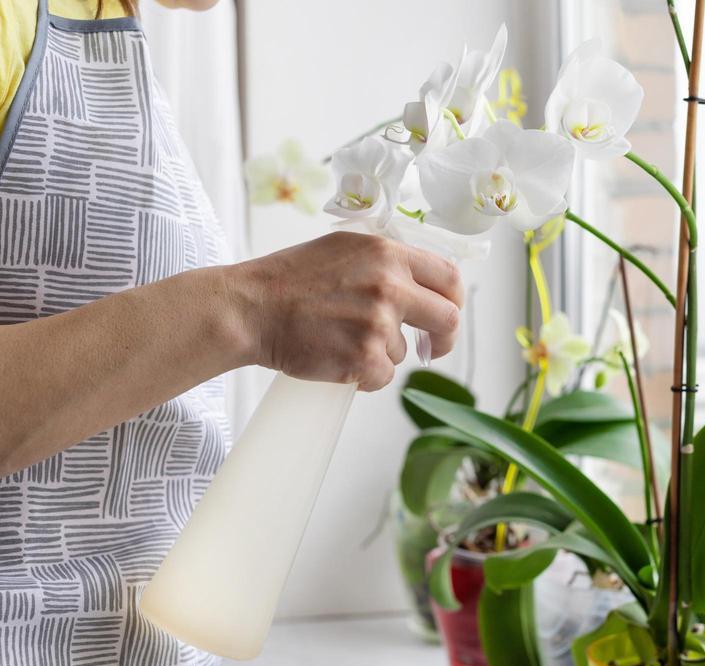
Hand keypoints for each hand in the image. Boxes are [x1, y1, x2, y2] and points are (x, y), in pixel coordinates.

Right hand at [232, 231, 463, 390]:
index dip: (453, 299)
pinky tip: (337, 359)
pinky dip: (364, 375)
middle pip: (447, 319)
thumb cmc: (290, 280)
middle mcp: (389, 285)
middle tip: (433, 348)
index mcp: (387, 253)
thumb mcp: (345, 250)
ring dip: (380, 352)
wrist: (251, 308)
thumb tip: (422, 283)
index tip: (446, 312)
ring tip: (340, 338)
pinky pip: (382, 376)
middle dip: (444, 338)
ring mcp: (378, 323)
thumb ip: (386, 262)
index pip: (448, 276)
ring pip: (403, 351)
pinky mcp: (364, 358)